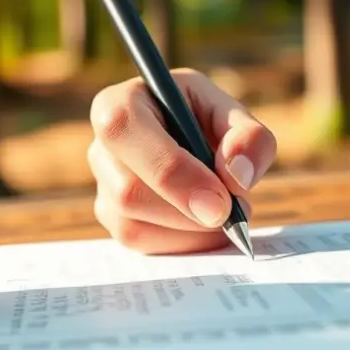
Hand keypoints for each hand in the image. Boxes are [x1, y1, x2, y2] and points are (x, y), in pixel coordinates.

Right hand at [87, 68, 276, 254]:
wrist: (194, 144)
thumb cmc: (206, 122)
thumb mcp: (234, 115)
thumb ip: (248, 137)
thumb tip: (237, 176)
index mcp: (119, 104)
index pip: (125, 133)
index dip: (172, 172)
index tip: (220, 203)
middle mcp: (100, 148)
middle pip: (128, 193)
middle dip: (186, 213)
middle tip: (232, 214)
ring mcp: (102, 188)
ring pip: (133, 226)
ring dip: (188, 232)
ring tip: (224, 212)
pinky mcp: (113, 220)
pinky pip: (141, 245)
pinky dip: (182, 243)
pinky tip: (204, 226)